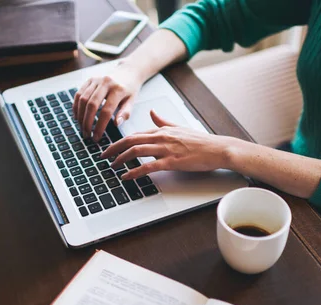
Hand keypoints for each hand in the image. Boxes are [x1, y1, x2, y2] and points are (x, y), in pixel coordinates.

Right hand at [73, 61, 143, 140]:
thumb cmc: (130, 90)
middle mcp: (106, 82)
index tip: (96, 137)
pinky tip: (77, 117)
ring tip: (81, 127)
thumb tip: (116, 124)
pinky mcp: (89, 79)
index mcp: (118, 89)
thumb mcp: (132, 101)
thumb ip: (125, 113)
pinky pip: (79, 94)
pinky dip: (76, 106)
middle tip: (86, 135)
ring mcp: (96, 79)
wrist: (127, 71)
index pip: (106, 111)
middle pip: (92, 105)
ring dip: (80, 116)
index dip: (100, 126)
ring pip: (83, 99)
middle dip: (87, 122)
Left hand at [101, 110, 232, 179]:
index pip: (135, 134)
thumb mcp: (179, 127)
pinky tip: (126, 176)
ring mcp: (166, 149)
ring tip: (112, 166)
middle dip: (113, 148)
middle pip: (130, 140)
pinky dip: (134, 171)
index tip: (110, 148)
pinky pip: (148, 166)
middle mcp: (161, 137)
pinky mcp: (172, 161)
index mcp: (162, 130)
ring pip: (136, 151)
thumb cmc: (200, 141)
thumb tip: (152, 112)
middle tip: (103, 156)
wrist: (217, 149)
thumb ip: (163, 121)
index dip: (119, 141)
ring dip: (120, 159)